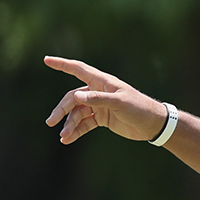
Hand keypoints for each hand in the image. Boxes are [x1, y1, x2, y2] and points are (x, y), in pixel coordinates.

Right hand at [44, 56, 168, 143]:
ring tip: (64, 137)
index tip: (46, 60)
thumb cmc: (140, 108)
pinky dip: (76, 131)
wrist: (154, 125)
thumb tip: (75, 97)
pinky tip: (68, 140)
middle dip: (62, 110)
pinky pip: (84, 124)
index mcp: (102, 82)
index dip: (62, 65)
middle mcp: (98, 92)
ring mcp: (99, 106)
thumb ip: (98, 100)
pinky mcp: (101, 119)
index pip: (78, 70)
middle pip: (72, 98)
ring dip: (69, 124)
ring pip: (77, 113)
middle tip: (51, 122)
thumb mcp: (120, 103)